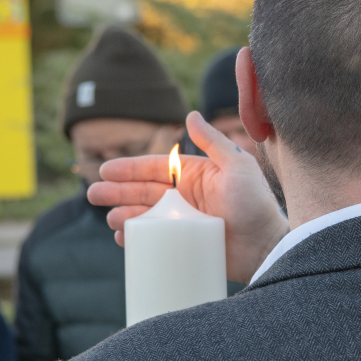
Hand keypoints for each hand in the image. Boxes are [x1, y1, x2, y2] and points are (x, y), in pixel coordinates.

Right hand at [88, 111, 288, 283]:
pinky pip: (155, 240)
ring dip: (125, 215)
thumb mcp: (237, 167)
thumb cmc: (256, 204)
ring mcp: (183, 223)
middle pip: (143, 192)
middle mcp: (186, 198)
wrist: (266, 246)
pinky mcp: (184, 245)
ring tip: (110, 218)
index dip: (130, 169)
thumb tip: (191, 114)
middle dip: (117, 192)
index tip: (107, 170)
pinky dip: (138, 239)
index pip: (155, 169)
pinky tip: (124, 238)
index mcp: (195, 176)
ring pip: (145, 216)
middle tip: (94, 194)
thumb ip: (213, 142)